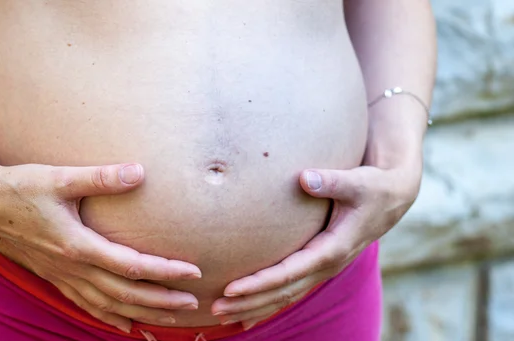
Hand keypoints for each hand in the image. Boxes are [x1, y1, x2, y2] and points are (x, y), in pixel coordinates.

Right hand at [0, 161, 201, 332]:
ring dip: (142, 313)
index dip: (165, 271)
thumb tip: (139, 171)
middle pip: (125, 294)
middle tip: (193, 303)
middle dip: (161, 300)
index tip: (194, 272)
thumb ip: (101, 177)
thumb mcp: (61, 178)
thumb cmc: (22, 187)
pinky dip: (109, 318)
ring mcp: (62, 277)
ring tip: (171, 318)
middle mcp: (73, 268)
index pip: (132, 266)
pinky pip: (86, 306)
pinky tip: (126, 326)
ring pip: (108, 305)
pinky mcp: (55, 277)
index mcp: (78, 245)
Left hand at [211, 164, 420, 329]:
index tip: (231, 287)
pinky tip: (247, 315)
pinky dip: (268, 303)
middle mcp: (327, 265)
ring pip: (285, 296)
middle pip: (283, 292)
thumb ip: (332, 181)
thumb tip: (305, 177)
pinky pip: (291, 290)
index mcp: (333, 249)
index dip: (260, 282)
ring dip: (254, 307)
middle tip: (216, 308)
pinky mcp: (318, 265)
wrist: (391, 199)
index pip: (290, 272)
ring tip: (222, 315)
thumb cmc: (373, 188)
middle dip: (249, 302)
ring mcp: (322, 269)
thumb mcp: (358, 183)